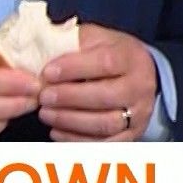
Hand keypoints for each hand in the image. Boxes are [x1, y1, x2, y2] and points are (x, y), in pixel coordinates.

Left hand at [38, 25, 156, 141]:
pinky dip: (76, 140)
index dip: (74, 68)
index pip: (105, 62)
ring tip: (45, 113)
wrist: (142, 75)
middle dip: (69, 98)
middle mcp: (139, 87)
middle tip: (43, 96)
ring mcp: (138, 114)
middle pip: (105, 96)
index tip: (47, 72)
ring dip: (70, 121)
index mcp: (130, 57)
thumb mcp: (97, 38)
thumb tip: (41, 51)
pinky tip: (56, 130)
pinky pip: (104, 144)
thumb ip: (74, 42)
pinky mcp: (131, 135)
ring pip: (104, 124)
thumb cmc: (110, 54)